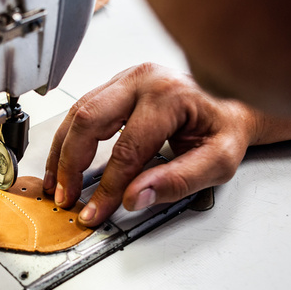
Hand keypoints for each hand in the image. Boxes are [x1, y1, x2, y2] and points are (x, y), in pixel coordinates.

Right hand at [43, 63, 258, 225]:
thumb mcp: (218, 161)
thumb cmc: (226, 128)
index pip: (127, 149)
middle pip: (89, 121)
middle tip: (66, 196)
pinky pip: (82, 109)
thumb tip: (137, 196)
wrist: (234, 100)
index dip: (108, 188)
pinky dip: (68, 138)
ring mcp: (126, 78)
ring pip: (78, 112)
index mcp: (169, 95)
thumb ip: (178, 181)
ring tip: (56, 183)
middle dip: (71, 165)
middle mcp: (143, 79)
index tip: (95, 212)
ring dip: (61, 151)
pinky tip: (62, 159)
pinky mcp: (116, 84)